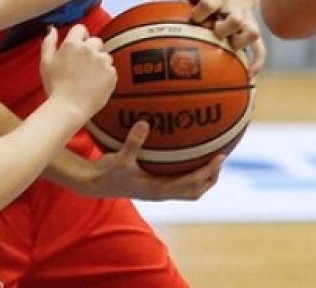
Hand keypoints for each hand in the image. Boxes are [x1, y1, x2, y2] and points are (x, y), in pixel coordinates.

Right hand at [39, 25, 115, 118]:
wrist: (69, 107)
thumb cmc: (55, 86)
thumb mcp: (45, 62)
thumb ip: (49, 43)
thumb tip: (52, 29)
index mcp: (72, 44)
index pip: (80, 29)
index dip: (79, 37)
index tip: (77, 49)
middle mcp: (89, 49)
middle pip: (96, 41)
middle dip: (91, 50)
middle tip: (83, 66)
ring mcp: (102, 61)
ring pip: (105, 56)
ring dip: (99, 63)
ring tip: (89, 78)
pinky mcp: (111, 73)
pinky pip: (111, 69)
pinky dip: (105, 75)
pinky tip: (95, 85)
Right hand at [82, 121, 224, 199]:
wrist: (94, 184)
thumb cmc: (107, 173)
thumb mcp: (119, 158)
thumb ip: (132, 142)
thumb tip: (144, 123)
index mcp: (159, 190)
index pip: (192, 184)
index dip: (208, 171)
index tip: (221, 157)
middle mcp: (162, 192)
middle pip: (196, 190)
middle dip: (211, 176)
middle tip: (221, 156)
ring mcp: (158, 190)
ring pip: (188, 188)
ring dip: (202, 176)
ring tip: (210, 157)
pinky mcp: (152, 184)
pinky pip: (176, 179)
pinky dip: (186, 170)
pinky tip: (184, 152)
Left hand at [139, 0, 264, 69]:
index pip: (209, 3)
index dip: (201, 10)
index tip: (193, 18)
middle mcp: (233, 8)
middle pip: (233, 18)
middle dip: (222, 27)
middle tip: (212, 33)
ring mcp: (246, 21)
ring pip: (250, 33)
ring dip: (239, 43)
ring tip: (228, 51)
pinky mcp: (254, 32)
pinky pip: (260, 50)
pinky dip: (257, 63)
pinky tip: (248, 77)